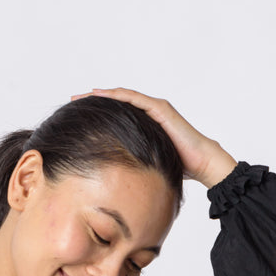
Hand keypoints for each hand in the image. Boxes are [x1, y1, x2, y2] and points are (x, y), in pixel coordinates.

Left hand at [70, 87, 237, 187]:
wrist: (202, 164)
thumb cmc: (177, 168)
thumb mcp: (145, 165)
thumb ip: (130, 164)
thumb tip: (109, 181)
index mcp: (144, 126)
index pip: (116, 116)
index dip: (97, 115)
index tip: (77, 117)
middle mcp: (148, 114)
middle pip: (116, 104)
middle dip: (94, 101)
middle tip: (73, 101)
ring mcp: (155, 109)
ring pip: (123, 98)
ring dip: (102, 95)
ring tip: (82, 96)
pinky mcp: (161, 110)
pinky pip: (135, 100)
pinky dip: (118, 96)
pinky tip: (102, 94)